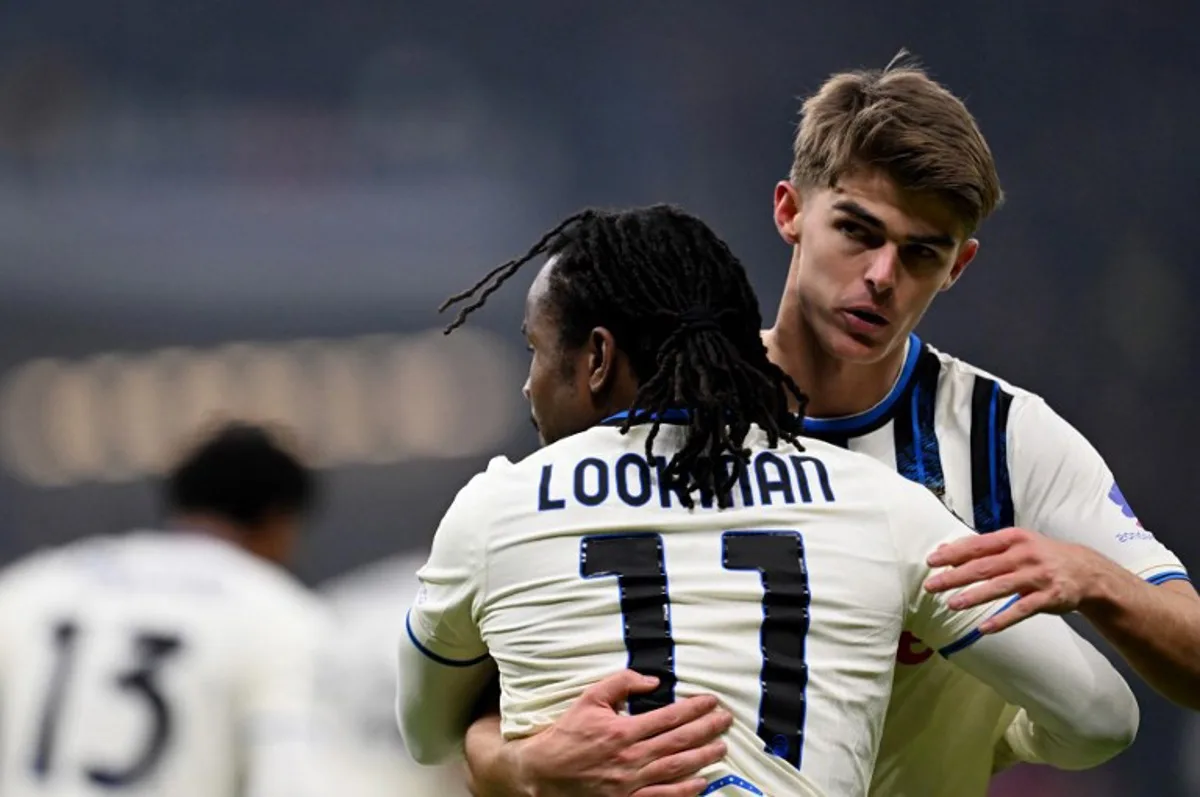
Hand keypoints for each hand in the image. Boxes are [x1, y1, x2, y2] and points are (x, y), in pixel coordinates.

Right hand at [511, 670, 731, 796]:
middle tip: (726, 720)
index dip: (694, 708)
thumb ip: (621, 684)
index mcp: (623, 730)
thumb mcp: (589, 699)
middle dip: (706, 729)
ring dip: (703, 757)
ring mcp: (631, 782)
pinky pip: (662, 796)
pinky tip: (702, 782)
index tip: (711, 702)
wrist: (544, 771)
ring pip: (676, 768)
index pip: (669, 716)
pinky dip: (685, 790)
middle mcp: (631, 756)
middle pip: (679, 741)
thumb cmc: (567, 734)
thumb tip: (652, 680)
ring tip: (722, 747)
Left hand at [924, 527, 1110, 633]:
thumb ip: (982, 548)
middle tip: (931, 586)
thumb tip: (945, 551)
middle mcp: (1024, 555)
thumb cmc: (1039, 556)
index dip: (953, 554)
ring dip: (974, 597)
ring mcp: (1038, 576)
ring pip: (1000, 587)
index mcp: (1013, 538)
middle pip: (984, 566)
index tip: (931, 562)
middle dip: (955, 577)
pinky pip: (1022, 610)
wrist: (1085, 570)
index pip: (977, 545)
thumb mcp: (1014, 544)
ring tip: (951, 604)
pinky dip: (1003, 619)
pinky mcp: (1049, 597)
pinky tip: (984, 628)